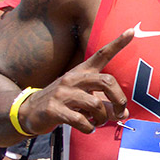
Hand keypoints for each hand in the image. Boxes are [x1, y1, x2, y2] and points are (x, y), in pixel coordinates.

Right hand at [18, 28, 132, 135]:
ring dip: (102, 117)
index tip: (132, 31)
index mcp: (82, 72)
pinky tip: (88, 128)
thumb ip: (106, 104)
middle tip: (119, 112)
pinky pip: (81, 120)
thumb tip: (124, 113)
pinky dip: (89, 127)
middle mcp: (73, 78)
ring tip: (98, 122)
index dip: (118, 43)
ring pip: (96, 104)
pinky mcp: (54, 109)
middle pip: (107, 81)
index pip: (102, 54)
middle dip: (119, 99)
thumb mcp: (84, 99)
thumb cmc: (63, 103)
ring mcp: (62, 93)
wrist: (28, 111)